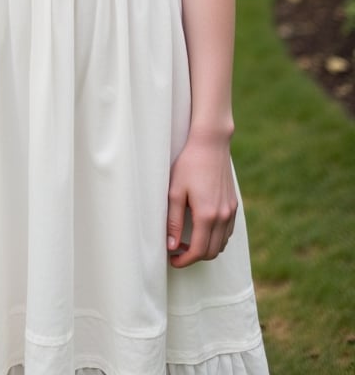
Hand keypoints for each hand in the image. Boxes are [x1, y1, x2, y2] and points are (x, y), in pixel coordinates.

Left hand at [166, 130, 236, 267]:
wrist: (211, 144)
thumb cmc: (189, 165)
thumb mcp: (175, 191)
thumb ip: (172, 220)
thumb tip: (171, 245)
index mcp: (207, 215)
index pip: (198, 251)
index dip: (184, 261)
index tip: (172, 260)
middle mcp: (223, 216)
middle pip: (211, 252)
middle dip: (194, 257)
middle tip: (177, 251)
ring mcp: (231, 211)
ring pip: (222, 244)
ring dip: (206, 249)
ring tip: (188, 241)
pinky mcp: (234, 205)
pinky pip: (227, 232)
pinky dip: (216, 238)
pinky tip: (202, 229)